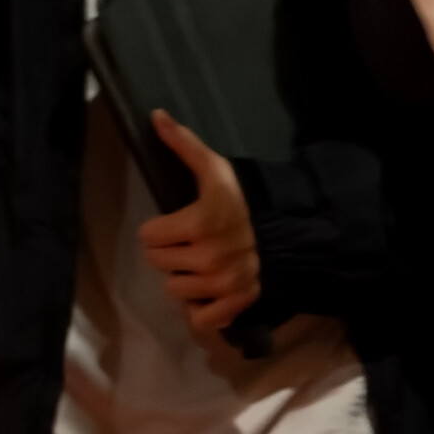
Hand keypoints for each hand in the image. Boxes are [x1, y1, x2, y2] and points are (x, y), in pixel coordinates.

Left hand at [138, 112, 262, 342]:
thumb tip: (155, 115)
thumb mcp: (215, 170)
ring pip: (173, 290)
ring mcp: (220, 285)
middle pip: (157, 262)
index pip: (148, 236)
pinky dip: (201, 308)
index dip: (160, 228)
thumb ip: (183, 144)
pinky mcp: (231, 306)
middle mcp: (208, 257)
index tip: (179, 223)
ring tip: (202, 264)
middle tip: (192, 243)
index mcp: (200, 222)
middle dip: (170, 251)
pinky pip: (196, 319)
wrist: (286, 234)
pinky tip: (210, 289)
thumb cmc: (241, 202)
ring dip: (184, 278)